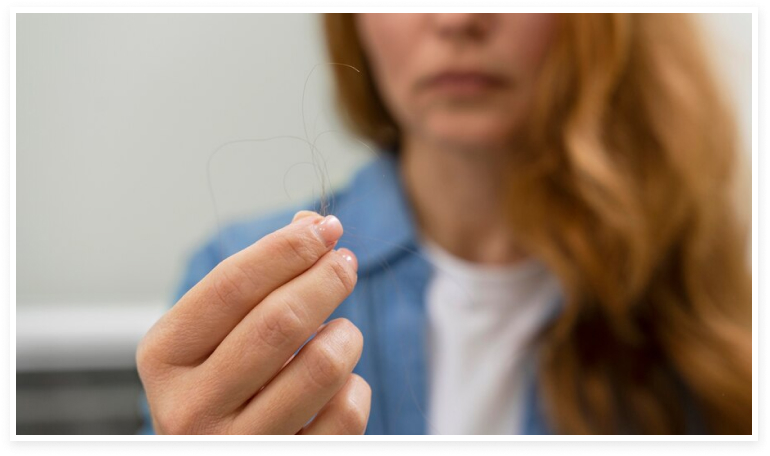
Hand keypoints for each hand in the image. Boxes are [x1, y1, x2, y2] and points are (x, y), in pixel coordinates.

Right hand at [136, 211, 369, 433]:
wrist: (219, 453)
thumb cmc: (223, 384)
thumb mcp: (220, 331)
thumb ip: (259, 276)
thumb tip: (310, 224)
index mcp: (164, 357)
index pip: (232, 285)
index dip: (286, 249)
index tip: (325, 228)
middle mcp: (189, 408)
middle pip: (280, 321)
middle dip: (326, 279)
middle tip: (345, 263)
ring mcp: (236, 446)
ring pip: (321, 366)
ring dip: (345, 336)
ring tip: (341, 332)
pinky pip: (345, 413)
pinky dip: (354, 386)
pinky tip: (339, 383)